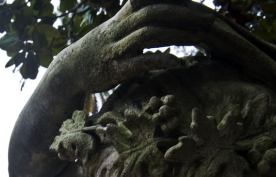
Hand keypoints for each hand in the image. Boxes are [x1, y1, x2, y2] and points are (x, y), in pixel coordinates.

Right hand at [48, 0, 215, 93]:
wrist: (67, 71)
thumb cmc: (96, 52)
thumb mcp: (115, 29)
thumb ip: (135, 19)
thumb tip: (160, 14)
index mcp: (121, 18)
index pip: (149, 0)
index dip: (172, 0)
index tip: (197, 3)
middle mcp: (119, 29)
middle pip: (153, 13)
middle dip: (182, 14)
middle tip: (207, 19)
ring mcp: (116, 49)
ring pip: (148, 34)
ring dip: (176, 34)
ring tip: (198, 38)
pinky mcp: (114, 70)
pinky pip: (139, 62)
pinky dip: (160, 60)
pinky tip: (177, 62)